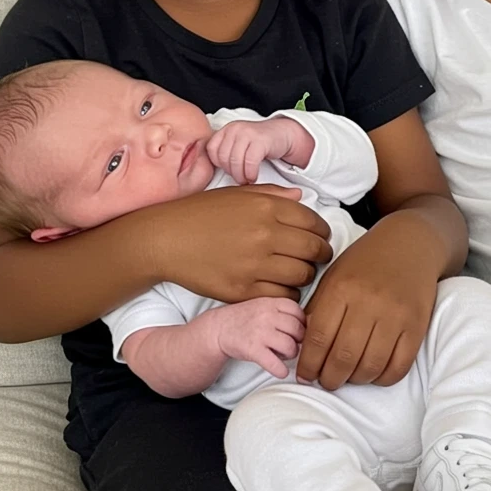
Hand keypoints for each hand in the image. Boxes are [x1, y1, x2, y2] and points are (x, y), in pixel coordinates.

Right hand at [153, 186, 331, 302]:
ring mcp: (254, 265)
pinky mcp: (242, 291)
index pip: (313, 222)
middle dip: (321, 255)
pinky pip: (281, 297)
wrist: (166, 238)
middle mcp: (264, 235)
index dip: (323, 232)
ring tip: (299, 272)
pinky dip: (288, 294)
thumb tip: (300, 196)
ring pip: (302, 276)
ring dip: (306, 276)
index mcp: (266, 207)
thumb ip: (273, 194)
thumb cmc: (200, 213)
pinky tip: (282, 287)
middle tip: (318, 258)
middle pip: (313, 250)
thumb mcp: (237, 193)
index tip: (321, 237)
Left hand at [207, 117, 313, 182]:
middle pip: (223, 157)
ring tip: (246, 179)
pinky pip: (250, 162)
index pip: (212, 150)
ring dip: (241, 175)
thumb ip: (226, 151)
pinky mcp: (260, 140)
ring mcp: (247, 132)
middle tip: (240, 177)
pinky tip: (254, 176)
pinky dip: (251, 173)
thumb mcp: (238, 143)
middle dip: (231, 172)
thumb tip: (214, 172)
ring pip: (235, 161)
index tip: (229, 170)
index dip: (219, 165)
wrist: (282, 134)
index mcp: (227, 129)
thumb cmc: (258, 143)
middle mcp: (235, 128)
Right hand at [214, 298, 306, 378]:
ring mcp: (260, 333)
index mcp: (271, 303)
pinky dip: (281, 370)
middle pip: (297, 330)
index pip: (298, 312)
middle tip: (292, 344)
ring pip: (290, 346)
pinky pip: (275, 364)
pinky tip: (280, 370)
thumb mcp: (264, 305)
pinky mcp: (253, 350)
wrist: (219, 328)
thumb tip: (309, 323)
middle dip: (298, 340)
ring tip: (284, 355)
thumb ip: (283, 311)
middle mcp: (267, 316)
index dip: (302, 324)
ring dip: (291, 355)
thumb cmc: (245, 318)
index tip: (299, 331)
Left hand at [297, 213, 438, 389]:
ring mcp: (395, 315)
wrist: (409, 243)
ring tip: (348, 376)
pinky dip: (383, 378)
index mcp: (342, 288)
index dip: (308, 364)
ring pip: (370, 366)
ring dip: (355, 380)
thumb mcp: (334, 276)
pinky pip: (398, 367)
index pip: (319, 338)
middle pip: (343, 357)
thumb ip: (318, 309)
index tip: (304, 374)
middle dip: (330, 378)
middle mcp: (368, 302)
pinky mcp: (417, 325)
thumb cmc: (365, 262)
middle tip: (326, 381)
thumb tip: (303, 347)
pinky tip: (373, 372)